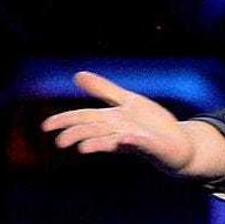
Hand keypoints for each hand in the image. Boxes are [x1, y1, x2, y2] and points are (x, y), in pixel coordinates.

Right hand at [41, 72, 224, 177]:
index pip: (84, 118)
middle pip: (94, 131)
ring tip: (83, 148)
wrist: (179, 143)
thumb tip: (77, 75)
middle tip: (61, 143)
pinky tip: (126, 138)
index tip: (45, 127)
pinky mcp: (153, 147)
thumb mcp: (128, 101)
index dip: (65, 121)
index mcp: (111, 120)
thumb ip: (104, 89)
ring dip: (98, 144)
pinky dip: (134, 141)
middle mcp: (119, 132)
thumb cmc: (152, 124)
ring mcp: (136, 141)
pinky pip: (142, 144)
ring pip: (113, 142)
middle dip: (77, 135)